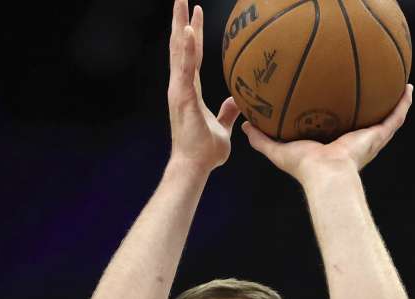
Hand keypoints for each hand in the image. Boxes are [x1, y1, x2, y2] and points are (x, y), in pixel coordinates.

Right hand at [168, 0, 241, 173]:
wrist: (195, 167)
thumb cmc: (205, 152)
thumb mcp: (222, 128)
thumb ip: (227, 112)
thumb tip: (236, 101)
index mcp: (189, 91)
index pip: (191, 56)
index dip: (192, 34)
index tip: (195, 14)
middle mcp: (181, 86)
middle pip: (180, 46)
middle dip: (180, 20)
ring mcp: (179, 90)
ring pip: (178, 51)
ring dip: (179, 25)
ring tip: (181, 2)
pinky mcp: (182, 97)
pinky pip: (185, 67)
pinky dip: (185, 48)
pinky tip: (186, 30)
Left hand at [241, 84, 412, 182]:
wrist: (326, 176)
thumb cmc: (304, 168)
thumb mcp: (278, 149)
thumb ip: (262, 138)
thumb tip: (245, 124)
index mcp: (334, 143)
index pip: (339, 125)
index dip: (340, 113)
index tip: (340, 98)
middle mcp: (354, 140)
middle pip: (365, 119)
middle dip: (369, 105)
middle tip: (372, 87)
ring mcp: (369, 138)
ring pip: (385, 117)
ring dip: (394, 102)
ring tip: (400, 84)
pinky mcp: (378, 136)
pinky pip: (395, 117)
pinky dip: (403, 104)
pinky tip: (409, 87)